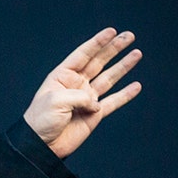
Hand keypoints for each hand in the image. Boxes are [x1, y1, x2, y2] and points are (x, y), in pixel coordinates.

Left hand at [23, 28, 142, 157]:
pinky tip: (136, 86)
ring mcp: (86, 99)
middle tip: (129, 36)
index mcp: (62, 76)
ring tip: (137, 53)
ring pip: (109, 78)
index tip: (112, 31)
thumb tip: (97, 103)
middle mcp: (76, 85)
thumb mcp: (56, 101)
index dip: (97, 42)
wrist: (40, 145)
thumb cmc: (41, 120)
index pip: (83, 55)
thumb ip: (79, 96)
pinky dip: (125, 95)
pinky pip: (113, 102)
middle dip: (114, 48)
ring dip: (123, 66)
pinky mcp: (94, 115)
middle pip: (99, 62)